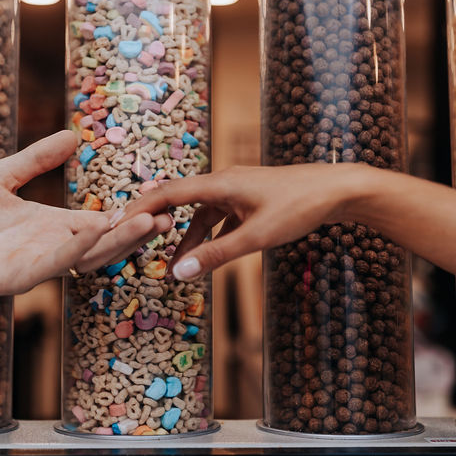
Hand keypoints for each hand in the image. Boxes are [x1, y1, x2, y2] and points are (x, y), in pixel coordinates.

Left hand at [0, 130, 170, 303]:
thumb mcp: (1, 176)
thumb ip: (37, 159)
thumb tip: (72, 135)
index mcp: (51, 226)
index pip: (99, 222)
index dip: (127, 214)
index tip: (156, 201)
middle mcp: (50, 248)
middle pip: (103, 242)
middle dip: (133, 231)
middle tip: (164, 217)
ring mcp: (37, 265)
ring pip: (87, 255)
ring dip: (116, 241)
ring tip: (145, 224)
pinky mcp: (18, 277)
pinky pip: (54, 263)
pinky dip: (76, 248)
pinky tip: (94, 231)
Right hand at [121, 163, 377, 279]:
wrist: (340, 190)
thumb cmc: (300, 207)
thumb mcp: (257, 236)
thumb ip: (217, 255)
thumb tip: (179, 273)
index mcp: (220, 183)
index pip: (167, 193)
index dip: (139, 208)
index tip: (115, 223)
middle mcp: (225, 182)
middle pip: (179, 200)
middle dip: (155, 221)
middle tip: (130, 239)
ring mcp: (239, 190)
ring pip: (201, 212)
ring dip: (186, 236)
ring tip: (173, 265)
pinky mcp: (253, 200)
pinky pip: (221, 217)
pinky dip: (210, 235)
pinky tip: (208, 255)